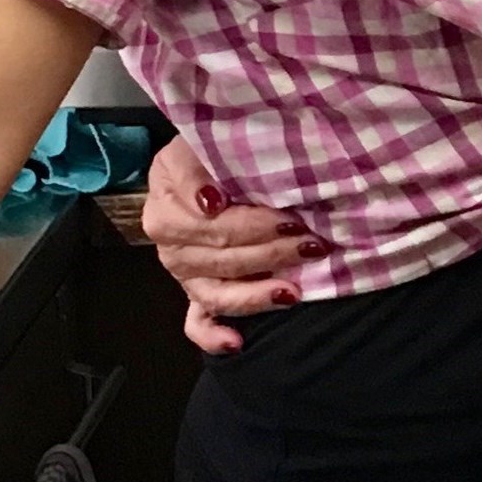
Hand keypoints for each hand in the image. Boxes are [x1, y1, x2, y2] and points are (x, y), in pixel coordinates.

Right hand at [141, 135, 316, 355]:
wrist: (214, 161)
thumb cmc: (220, 150)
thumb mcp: (211, 139)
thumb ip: (208, 162)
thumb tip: (212, 200)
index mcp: (168, 197)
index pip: (212, 221)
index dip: (255, 223)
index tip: (293, 221)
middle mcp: (170, 238)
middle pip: (220, 255)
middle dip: (271, 252)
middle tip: (313, 245)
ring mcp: (182, 269)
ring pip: (215, 291)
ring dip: (255, 294)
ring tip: (292, 290)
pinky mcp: (194, 292)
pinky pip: (196, 322)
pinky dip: (214, 336)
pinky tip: (237, 342)